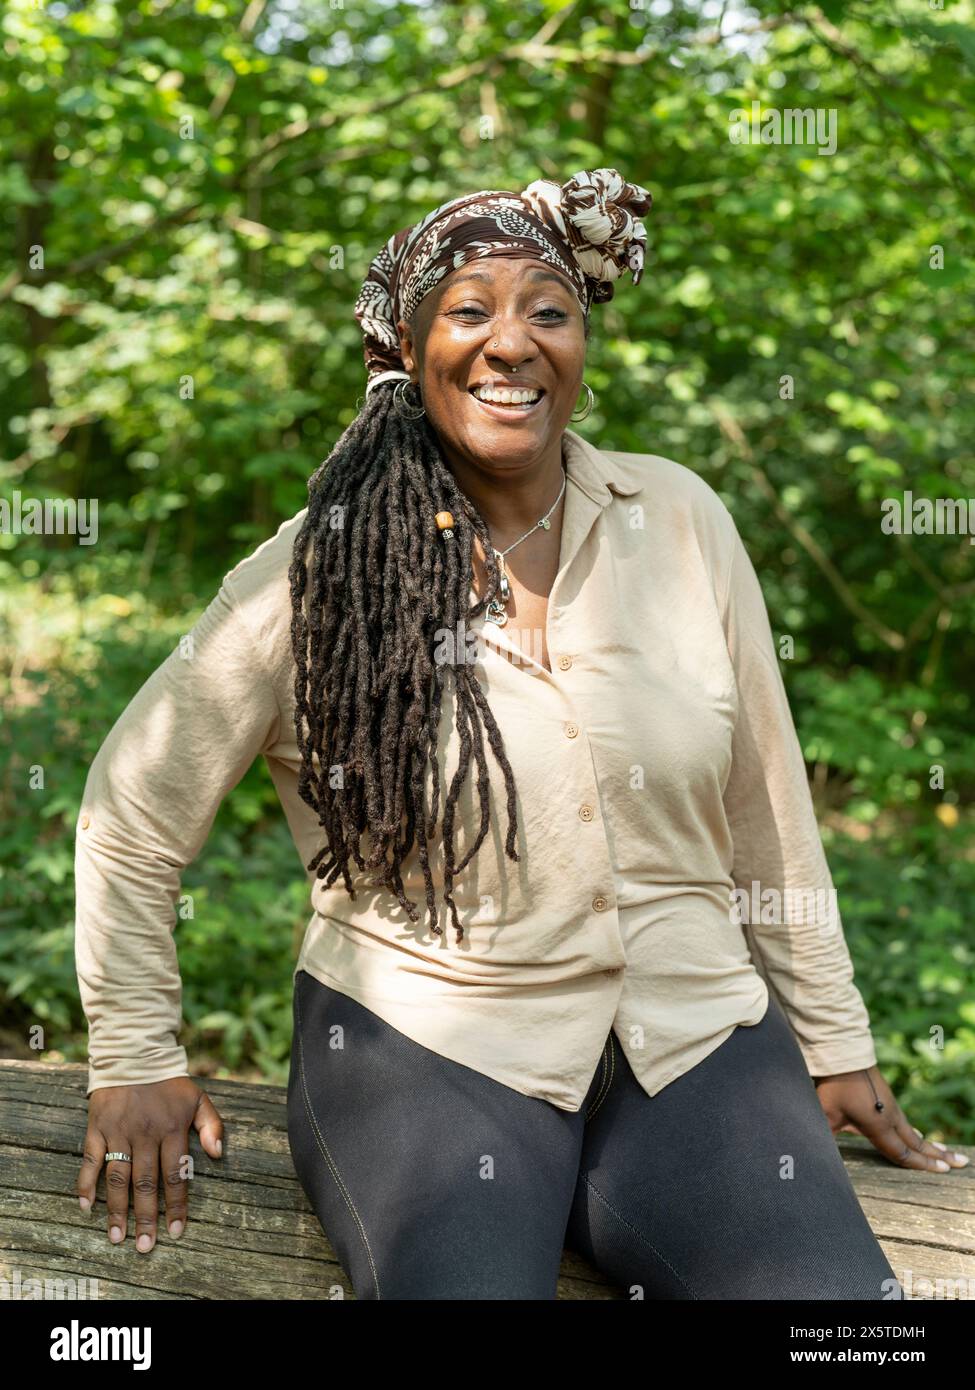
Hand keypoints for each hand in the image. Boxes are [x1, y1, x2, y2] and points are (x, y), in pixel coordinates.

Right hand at [78, 1077, 224, 1250]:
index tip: (176, 1231)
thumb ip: (212, 1125)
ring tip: (117, 1237)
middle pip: (146, 1183)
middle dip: (146, 1217)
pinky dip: (86, 1184)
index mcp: (172, 1129)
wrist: (135, 1054)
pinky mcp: (97, 1128)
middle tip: (144, 1246)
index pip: (176, 1175)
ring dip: (117, 1210)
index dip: (177, 1205)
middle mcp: (145, 1134)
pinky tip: (86, 1208)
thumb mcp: (198, 1098)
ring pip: (118, 1178)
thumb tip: (218, 1154)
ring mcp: (119, 1132)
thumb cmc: (170, 1083)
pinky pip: (91, 1160)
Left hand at [814, 1066, 969, 1172]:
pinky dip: (917, 1132)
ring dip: (931, 1144)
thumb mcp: (825, 1114)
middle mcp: (890, 1118)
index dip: (922, 1165)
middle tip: (962, 1163)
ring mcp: (890, 1106)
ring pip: (913, 1132)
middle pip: (918, 1143)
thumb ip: (824, 1137)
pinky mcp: (886, 1098)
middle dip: (939, 1155)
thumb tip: (810, 1155)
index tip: (944, 1171)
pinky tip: (918, 1135)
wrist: (841, 1052)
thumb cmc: (832, 1086)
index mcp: (879, 1126)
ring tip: (948, 1153)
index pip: (903, 1152)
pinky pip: (905, 1122)